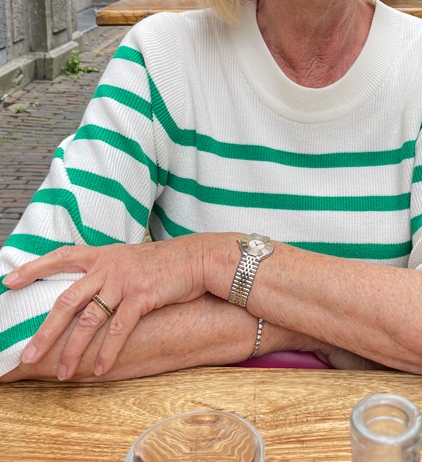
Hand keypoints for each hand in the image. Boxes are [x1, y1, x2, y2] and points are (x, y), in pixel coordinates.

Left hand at [3, 234, 216, 378]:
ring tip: (63, 372)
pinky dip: (107, 351)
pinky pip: (118, 328)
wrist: (198, 258)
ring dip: (74, 350)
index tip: (9, 281)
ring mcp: (125, 280)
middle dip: (45, 330)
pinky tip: (99, 368)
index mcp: (103, 255)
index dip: (35, 268)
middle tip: (28, 353)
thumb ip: (106, 271)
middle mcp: (109, 265)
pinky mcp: (142, 294)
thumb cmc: (163, 263)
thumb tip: (86, 292)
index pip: (62, 256)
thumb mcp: (129, 259)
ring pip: (89, 319)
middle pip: (67, 300)